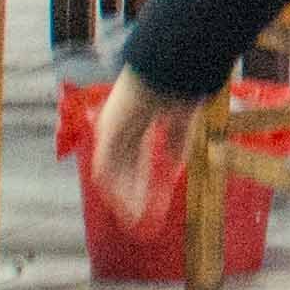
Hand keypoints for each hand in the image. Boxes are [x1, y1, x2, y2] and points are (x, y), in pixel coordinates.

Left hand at [78, 72, 198, 248]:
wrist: (166, 72)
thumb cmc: (179, 88)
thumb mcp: (183, 121)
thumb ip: (177, 144)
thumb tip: (176, 167)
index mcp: (140, 121)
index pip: (139, 156)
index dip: (146, 178)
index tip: (154, 198)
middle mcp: (122, 128)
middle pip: (126, 167)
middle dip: (135, 191)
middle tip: (141, 214)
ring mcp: (112, 131)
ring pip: (115, 171)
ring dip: (124, 194)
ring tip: (134, 217)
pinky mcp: (106, 135)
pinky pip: (106, 169)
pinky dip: (116, 188)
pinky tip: (127, 204)